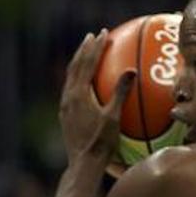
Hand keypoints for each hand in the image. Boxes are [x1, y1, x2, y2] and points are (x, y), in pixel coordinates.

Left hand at [59, 30, 135, 165]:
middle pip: (75, 65)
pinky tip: (84, 80)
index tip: (104, 33)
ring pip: (70, 76)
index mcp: (78, 94)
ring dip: (79, 61)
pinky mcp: (66, 114)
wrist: (83, 163)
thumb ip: (120, 93)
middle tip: (93, 35)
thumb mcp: (114, 118)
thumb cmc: (102, 143)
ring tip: (86, 52)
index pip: (88, 63)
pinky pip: (71, 88)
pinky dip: (78, 77)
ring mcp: (65, 105)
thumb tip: (130, 71)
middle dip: (85, 49)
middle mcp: (68, 96)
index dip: (96, 47)